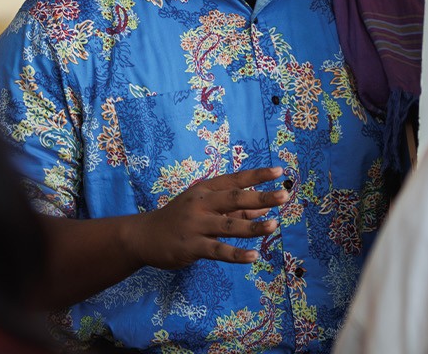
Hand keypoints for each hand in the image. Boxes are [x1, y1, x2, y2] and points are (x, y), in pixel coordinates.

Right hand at [122, 167, 289, 268]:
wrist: (144, 236)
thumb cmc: (180, 219)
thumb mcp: (204, 207)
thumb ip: (235, 209)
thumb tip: (265, 207)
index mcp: (205, 190)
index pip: (235, 180)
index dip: (257, 175)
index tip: (279, 171)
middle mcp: (201, 204)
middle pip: (235, 199)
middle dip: (261, 197)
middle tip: (284, 195)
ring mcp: (196, 225)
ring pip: (229, 225)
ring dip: (253, 226)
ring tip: (275, 225)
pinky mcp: (192, 246)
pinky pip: (218, 250)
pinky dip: (236, 254)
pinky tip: (253, 256)